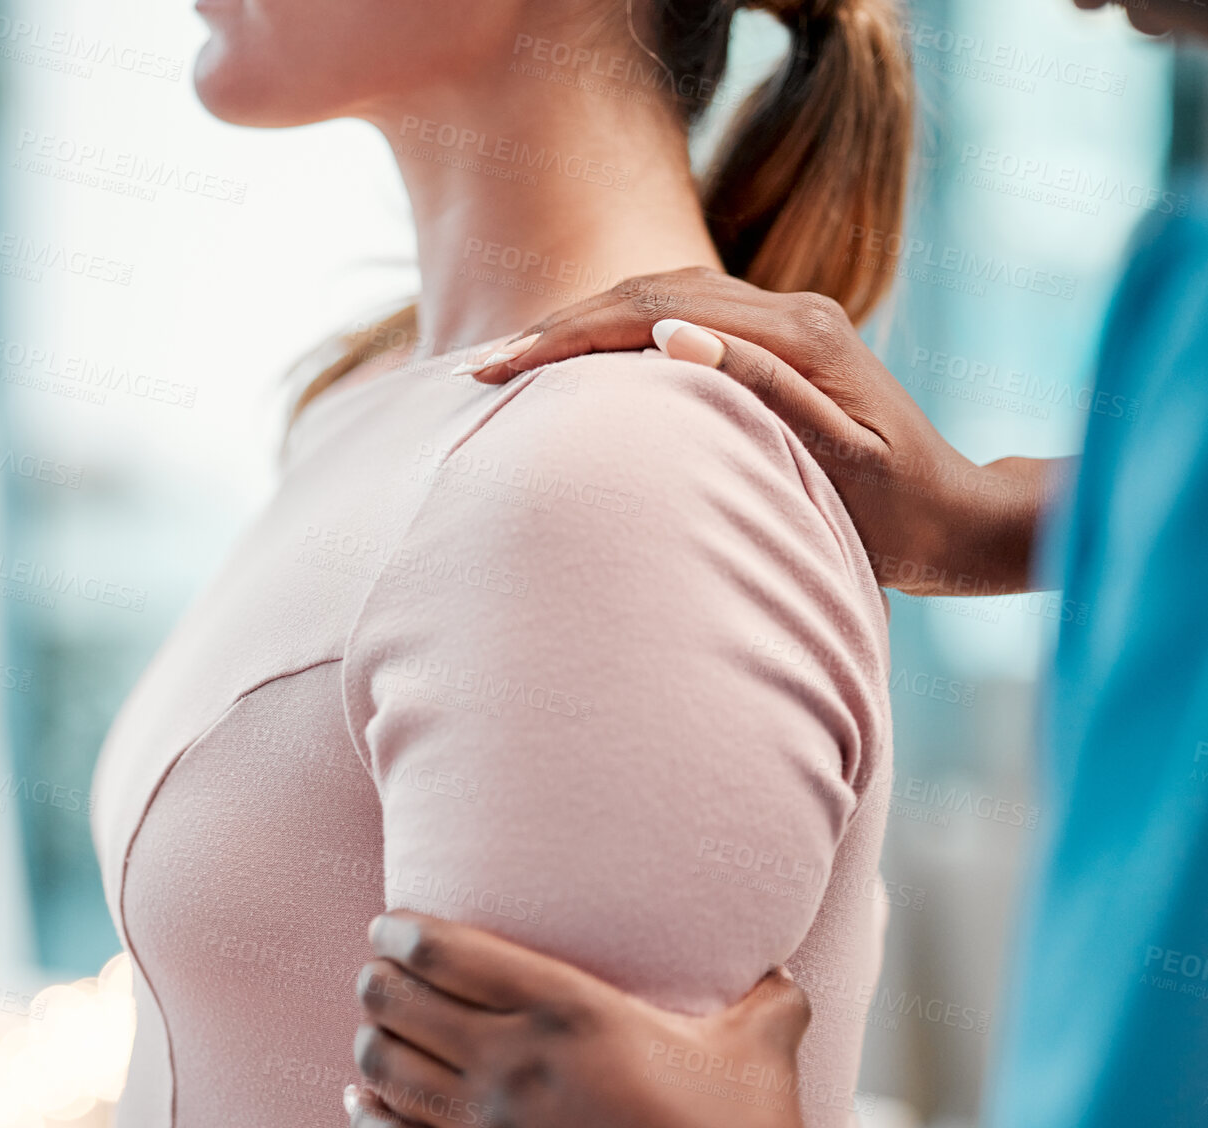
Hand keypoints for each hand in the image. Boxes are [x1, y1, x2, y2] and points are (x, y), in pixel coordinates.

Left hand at [348, 910, 817, 1127]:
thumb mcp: (762, 1051)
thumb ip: (766, 1001)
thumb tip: (788, 975)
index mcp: (570, 1012)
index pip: (452, 954)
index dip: (405, 932)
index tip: (389, 925)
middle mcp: (517, 1065)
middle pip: (404, 1004)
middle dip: (379, 980)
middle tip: (376, 969)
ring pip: (393, 1069)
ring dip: (371, 1040)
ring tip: (371, 1023)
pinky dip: (369, 1118)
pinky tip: (359, 1101)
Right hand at [460, 268, 1066, 595]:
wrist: (960, 516)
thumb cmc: (901, 512)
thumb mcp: (840, 460)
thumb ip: (765, 391)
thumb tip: (672, 338)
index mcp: (800, 334)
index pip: (655, 313)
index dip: (570, 336)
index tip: (500, 367)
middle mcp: (790, 310)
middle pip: (648, 292)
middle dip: (560, 325)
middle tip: (484, 367)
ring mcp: (787, 319)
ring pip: (661, 296)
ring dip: (584, 322)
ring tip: (515, 360)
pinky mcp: (781, 340)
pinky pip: (683, 316)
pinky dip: (620, 330)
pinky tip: (583, 356)